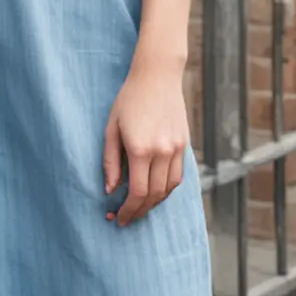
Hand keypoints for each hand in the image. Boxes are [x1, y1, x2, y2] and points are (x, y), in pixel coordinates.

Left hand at [102, 57, 188, 226]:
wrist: (157, 76)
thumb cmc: (128, 100)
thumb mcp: (111, 128)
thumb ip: (111, 161)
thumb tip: (110, 190)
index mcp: (140, 148)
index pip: (137, 192)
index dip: (128, 210)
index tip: (118, 219)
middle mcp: (162, 151)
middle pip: (153, 195)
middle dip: (139, 211)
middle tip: (126, 219)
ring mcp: (176, 148)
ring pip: (168, 189)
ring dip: (154, 204)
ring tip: (139, 208)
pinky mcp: (184, 144)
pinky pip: (178, 177)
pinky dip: (166, 189)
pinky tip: (154, 192)